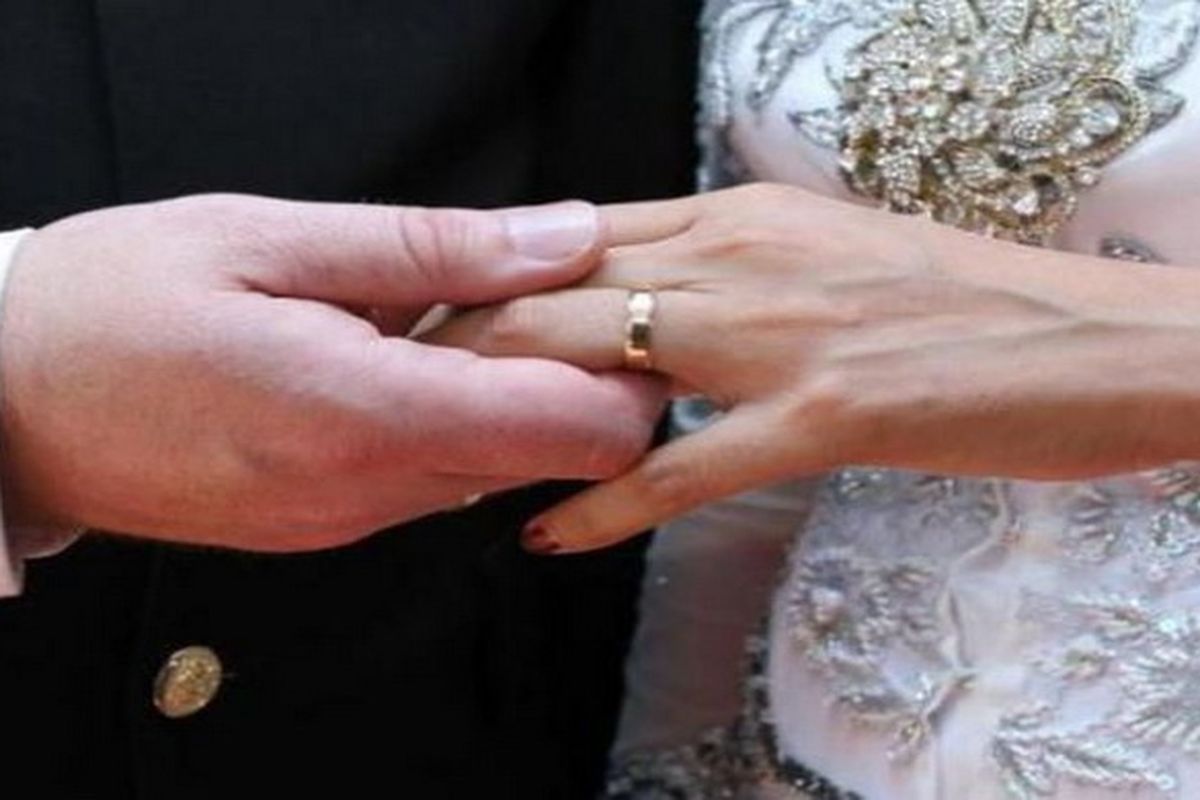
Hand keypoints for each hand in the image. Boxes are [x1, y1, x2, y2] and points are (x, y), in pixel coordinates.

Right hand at [1, 194, 664, 550]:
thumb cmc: (111, 308)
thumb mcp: (270, 239)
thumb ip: (435, 249)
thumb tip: (563, 238)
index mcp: (362, 413)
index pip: (572, 432)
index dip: (629, 379)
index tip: (617, 315)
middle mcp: (368, 490)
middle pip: (553, 460)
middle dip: (580, 382)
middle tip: (540, 297)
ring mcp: (348, 521)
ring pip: (497, 472)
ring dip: (511, 400)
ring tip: (457, 320)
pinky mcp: (327, 527)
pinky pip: (433, 482)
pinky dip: (453, 425)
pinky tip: (403, 363)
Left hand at [428, 183, 1199, 552]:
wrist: (1095, 336)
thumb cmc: (959, 304)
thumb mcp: (825, 251)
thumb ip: (733, 260)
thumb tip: (654, 281)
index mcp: (743, 213)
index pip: (575, 233)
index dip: (487, 276)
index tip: (422, 315)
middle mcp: (745, 255)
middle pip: (560, 287)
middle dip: (462, 338)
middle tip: (388, 390)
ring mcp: (780, 334)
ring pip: (600, 358)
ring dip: (506, 408)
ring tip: (432, 455)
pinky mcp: (825, 413)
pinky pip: (687, 464)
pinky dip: (607, 503)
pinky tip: (547, 534)